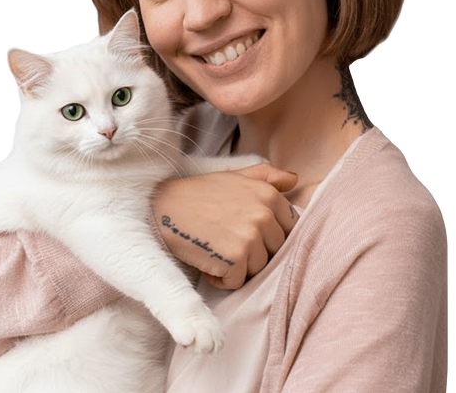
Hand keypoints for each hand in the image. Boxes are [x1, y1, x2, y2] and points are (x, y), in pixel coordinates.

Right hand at [153, 163, 297, 289]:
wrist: (163, 207)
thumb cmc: (199, 194)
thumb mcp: (234, 177)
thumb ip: (266, 176)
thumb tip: (294, 179)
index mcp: (268, 194)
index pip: (288, 228)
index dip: (266, 233)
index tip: (241, 227)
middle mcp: (263, 214)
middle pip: (275, 251)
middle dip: (253, 251)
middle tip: (224, 237)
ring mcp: (250, 237)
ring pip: (258, 269)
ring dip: (237, 266)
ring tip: (215, 248)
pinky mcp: (235, 259)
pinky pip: (237, 282)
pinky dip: (221, 278)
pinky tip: (207, 260)